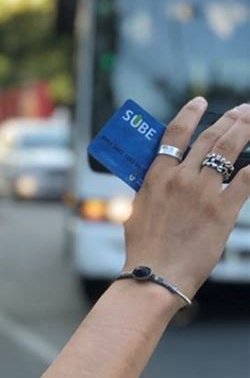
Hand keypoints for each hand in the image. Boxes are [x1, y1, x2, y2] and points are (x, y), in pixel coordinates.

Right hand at [123, 98, 249, 299]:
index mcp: (156, 176)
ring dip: (244, 131)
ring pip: (227, 151)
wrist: (155, 274)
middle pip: (209, 138)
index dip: (190, 114)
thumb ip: (151, 189)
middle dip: (229, 120)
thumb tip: (160, 180)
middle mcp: (180, 178)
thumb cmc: (143, 248)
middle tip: (242, 110)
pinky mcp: (221, 211)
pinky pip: (245, 180)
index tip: (201, 102)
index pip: (175, 134)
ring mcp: (202, 193)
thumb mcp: (137, 210)